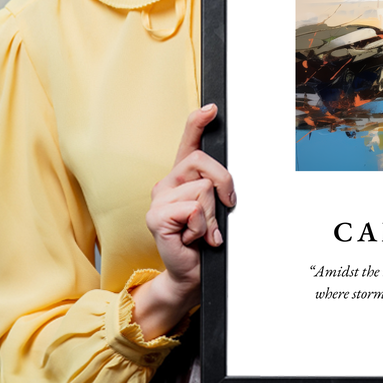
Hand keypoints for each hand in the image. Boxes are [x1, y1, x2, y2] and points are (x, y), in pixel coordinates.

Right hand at [131, 104, 235, 338]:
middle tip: (225, 208)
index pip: (188, 142)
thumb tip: (227, 181)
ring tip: (203, 231)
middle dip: (224, 184)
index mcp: (182, 177)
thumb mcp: (216, 208)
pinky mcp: (156, 217)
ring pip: (203, 189)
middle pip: (203, 162)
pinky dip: (202, 227)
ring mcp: (158, 199)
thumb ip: (217, 188)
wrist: (191, 273)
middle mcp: (167, 183)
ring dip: (212, 215)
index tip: (212, 108)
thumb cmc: (205, 240)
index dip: (198, 122)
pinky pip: (193, 209)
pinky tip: (193, 238)